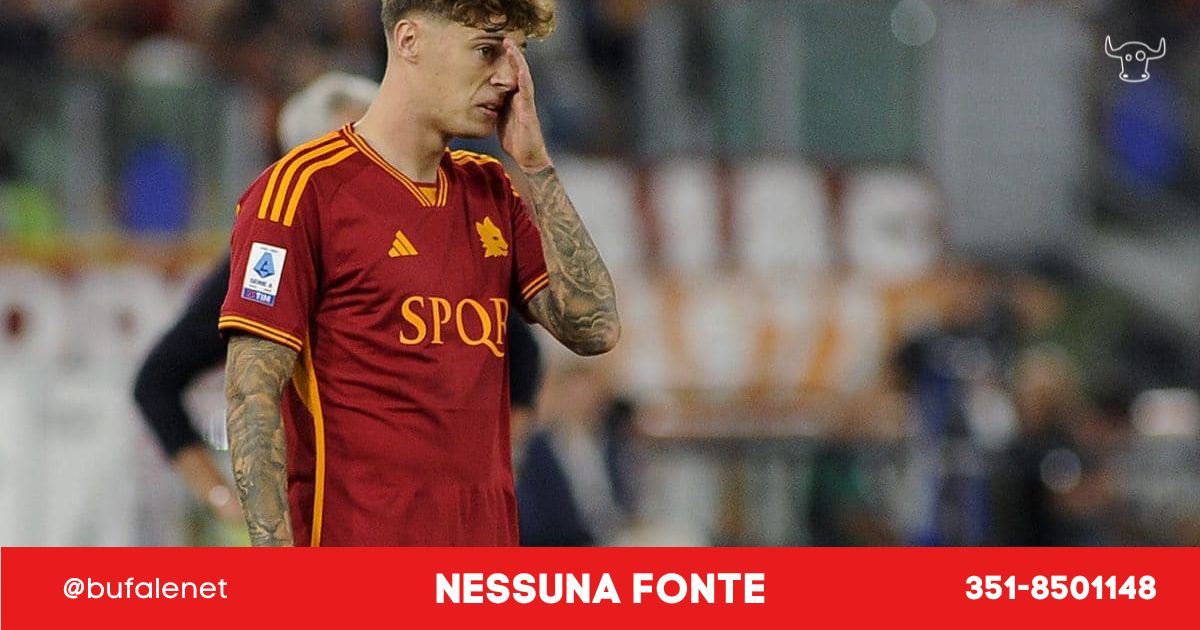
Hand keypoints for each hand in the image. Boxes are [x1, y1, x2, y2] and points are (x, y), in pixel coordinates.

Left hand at [498, 38, 551, 172]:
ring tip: (511, 47)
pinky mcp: (529, 111)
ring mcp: (527, 103)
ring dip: (518, 61)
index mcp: (514, 99)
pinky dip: (523, 79)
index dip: (505, 62)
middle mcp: (522, 97)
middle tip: (505, 39)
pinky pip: (527, 91)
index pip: (510, 75)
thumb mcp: (501, 119)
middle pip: (518, 71)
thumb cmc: (516, 140)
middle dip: (512, 55)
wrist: (529, 157)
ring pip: (523, 77)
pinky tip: (520, 70)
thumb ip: (496, 107)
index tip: (497, 47)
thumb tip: (485, 98)